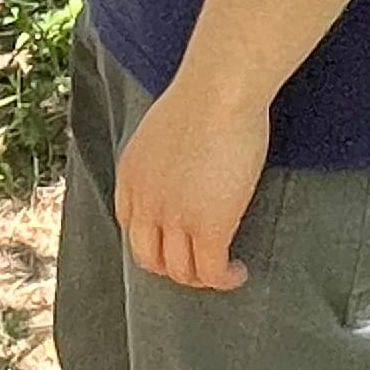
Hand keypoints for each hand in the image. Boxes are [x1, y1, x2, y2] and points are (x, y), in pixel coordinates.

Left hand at [114, 50, 269, 292]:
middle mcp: (144, 202)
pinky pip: (211, 272)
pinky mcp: (209, 226)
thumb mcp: (163, 131)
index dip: (154, 241)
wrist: (219, 90)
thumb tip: (185, 168)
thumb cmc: (203, 96)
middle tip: (199, 263)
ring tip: (222, 269)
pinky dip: (225, 278)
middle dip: (173, 267)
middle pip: (148, 258)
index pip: (130, 227)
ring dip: (201, 277)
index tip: (176, 242)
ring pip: (180, 272)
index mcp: (131, 176)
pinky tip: (238, 271)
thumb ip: (165, 157)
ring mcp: (174, 217)